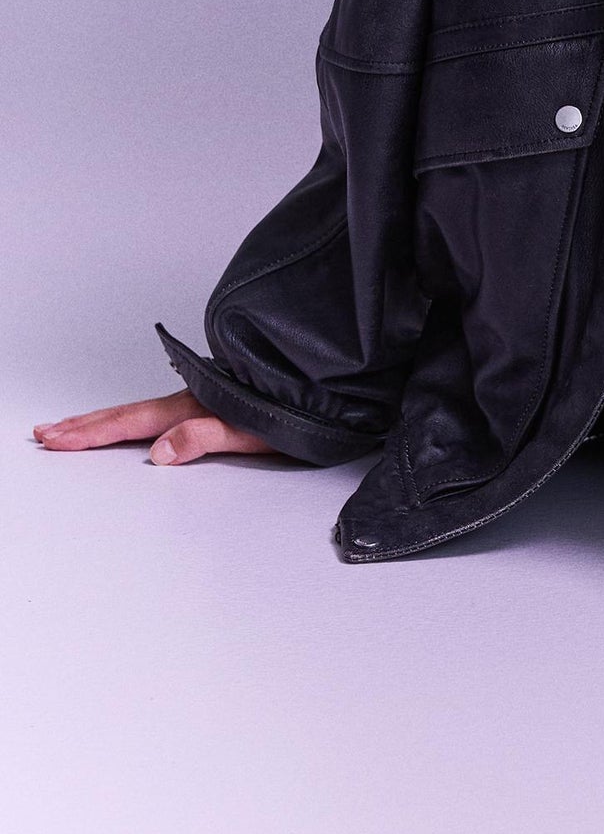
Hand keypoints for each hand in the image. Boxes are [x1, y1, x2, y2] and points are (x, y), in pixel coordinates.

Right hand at [32, 389, 277, 463]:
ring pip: (141, 409)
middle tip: (45, 431)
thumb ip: (205, 435)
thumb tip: (159, 452)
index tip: (54, 438)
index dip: (90, 433)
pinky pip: (160, 407)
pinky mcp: (213, 397)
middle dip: (84, 424)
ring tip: (74, 426)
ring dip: (103, 419)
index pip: (131, 423)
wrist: (329, 381)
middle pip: (126, 413)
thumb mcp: (254, 429)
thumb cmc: (299, 406)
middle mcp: (192, 397)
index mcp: (194, 407)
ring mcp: (200, 395)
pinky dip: (133, 415)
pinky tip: (131, 419)